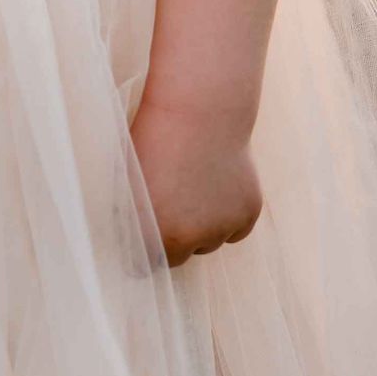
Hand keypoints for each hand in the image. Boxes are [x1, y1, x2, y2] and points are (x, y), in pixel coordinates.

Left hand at [130, 98, 262, 266]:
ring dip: (201, 226)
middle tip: (168, 204)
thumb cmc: (154, 137)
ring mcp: (225, 227)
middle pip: (180, 256)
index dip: (142, 249)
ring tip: (191, 185)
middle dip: (173, 238)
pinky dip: (226, 214)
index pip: (147, 266)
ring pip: (209, 242)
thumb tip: (129, 239)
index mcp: (160, 233)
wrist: (199, 109)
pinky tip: (215, 184)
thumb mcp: (127, 179)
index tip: (141, 236)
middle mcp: (195, 238)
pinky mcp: (248, 213)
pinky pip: (235, 228)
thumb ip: (130, 217)